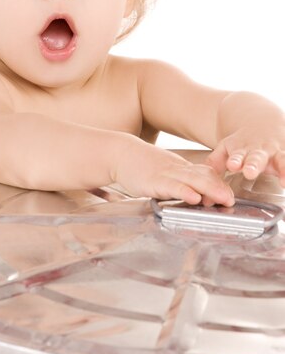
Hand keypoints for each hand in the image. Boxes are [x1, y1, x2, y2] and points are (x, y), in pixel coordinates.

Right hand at [116, 141, 234, 206]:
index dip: (219, 183)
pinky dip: (185, 191)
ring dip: (211, 190)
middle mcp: (177, 169)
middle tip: (232, 200)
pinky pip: (172, 186)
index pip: (206, 173)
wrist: (121, 153)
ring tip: (224, 199)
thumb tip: (195, 194)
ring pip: (193, 180)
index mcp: (180, 167)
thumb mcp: (164, 170)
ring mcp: (166, 174)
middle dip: (220, 188)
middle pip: (204, 176)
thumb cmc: (141, 165)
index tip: (229, 195)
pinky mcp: (153, 181)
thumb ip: (179, 180)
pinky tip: (194, 198)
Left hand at [206, 125, 284, 186]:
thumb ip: (216, 164)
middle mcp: (260, 151)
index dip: (235, 160)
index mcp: (242, 150)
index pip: (237, 156)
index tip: (232, 164)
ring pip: (281, 159)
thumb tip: (205, 190)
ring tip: (284, 181)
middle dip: (253, 165)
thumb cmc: (242, 141)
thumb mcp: (226, 148)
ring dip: (283, 169)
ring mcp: (276, 152)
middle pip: (257, 158)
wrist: (262, 121)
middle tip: (249, 171)